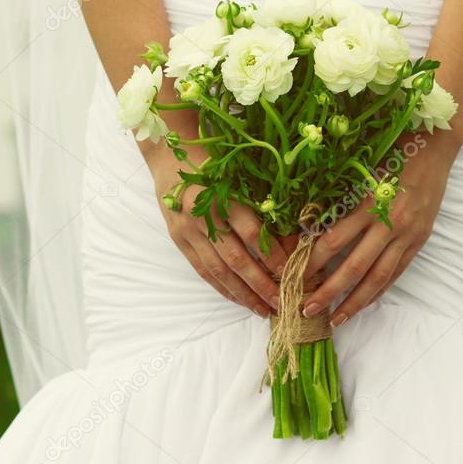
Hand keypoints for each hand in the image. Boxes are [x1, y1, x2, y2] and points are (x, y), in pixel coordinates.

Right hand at [145, 125, 288, 316]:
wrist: (169, 155)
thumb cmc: (214, 160)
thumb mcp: (240, 175)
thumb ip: (262, 205)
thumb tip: (290, 241)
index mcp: (222, 194)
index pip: (252, 233)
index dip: (274, 255)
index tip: (293, 272)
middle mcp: (202, 215)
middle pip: (236, 258)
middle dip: (261, 284)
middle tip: (283, 302)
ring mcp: (187, 230)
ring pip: (219, 270)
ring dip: (242, 293)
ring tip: (263, 309)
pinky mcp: (178, 240)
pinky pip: (203, 269)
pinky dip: (222, 287)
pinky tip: (239, 299)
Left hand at [300, 152, 449, 325]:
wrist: (435, 148)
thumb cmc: (391, 151)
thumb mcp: (361, 170)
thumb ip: (339, 199)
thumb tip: (307, 226)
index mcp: (369, 202)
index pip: (333, 241)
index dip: (311, 262)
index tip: (291, 276)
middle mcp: (389, 223)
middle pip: (353, 267)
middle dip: (327, 291)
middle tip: (305, 309)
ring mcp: (407, 235)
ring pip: (377, 277)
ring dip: (354, 301)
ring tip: (335, 319)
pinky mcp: (419, 241)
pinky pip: (396, 273)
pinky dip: (378, 291)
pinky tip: (363, 303)